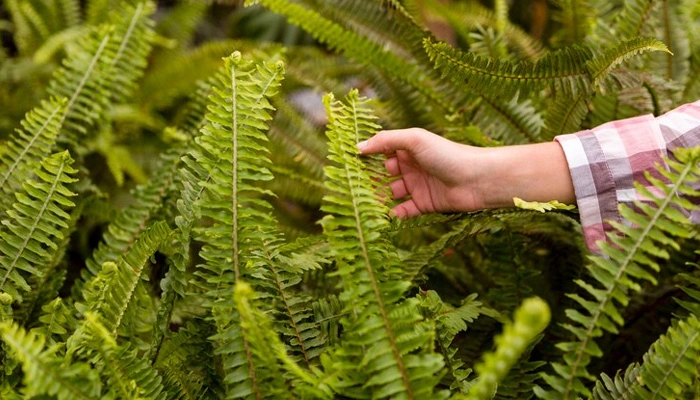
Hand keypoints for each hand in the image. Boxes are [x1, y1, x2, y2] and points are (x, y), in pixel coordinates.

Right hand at [358, 128, 490, 216]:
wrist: (477, 179)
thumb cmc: (448, 154)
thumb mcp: (414, 140)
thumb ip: (385, 141)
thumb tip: (358, 147)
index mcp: (408, 148)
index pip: (381, 151)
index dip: (366, 156)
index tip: (347, 163)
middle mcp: (411, 166)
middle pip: (383, 174)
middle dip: (368, 180)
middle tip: (351, 187)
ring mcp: (417, 186)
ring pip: (390, 193)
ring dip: (377, 198)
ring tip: (362, 204)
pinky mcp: (424, 204)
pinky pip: (403, 211)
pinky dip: (392, 214)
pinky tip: (382, 216)